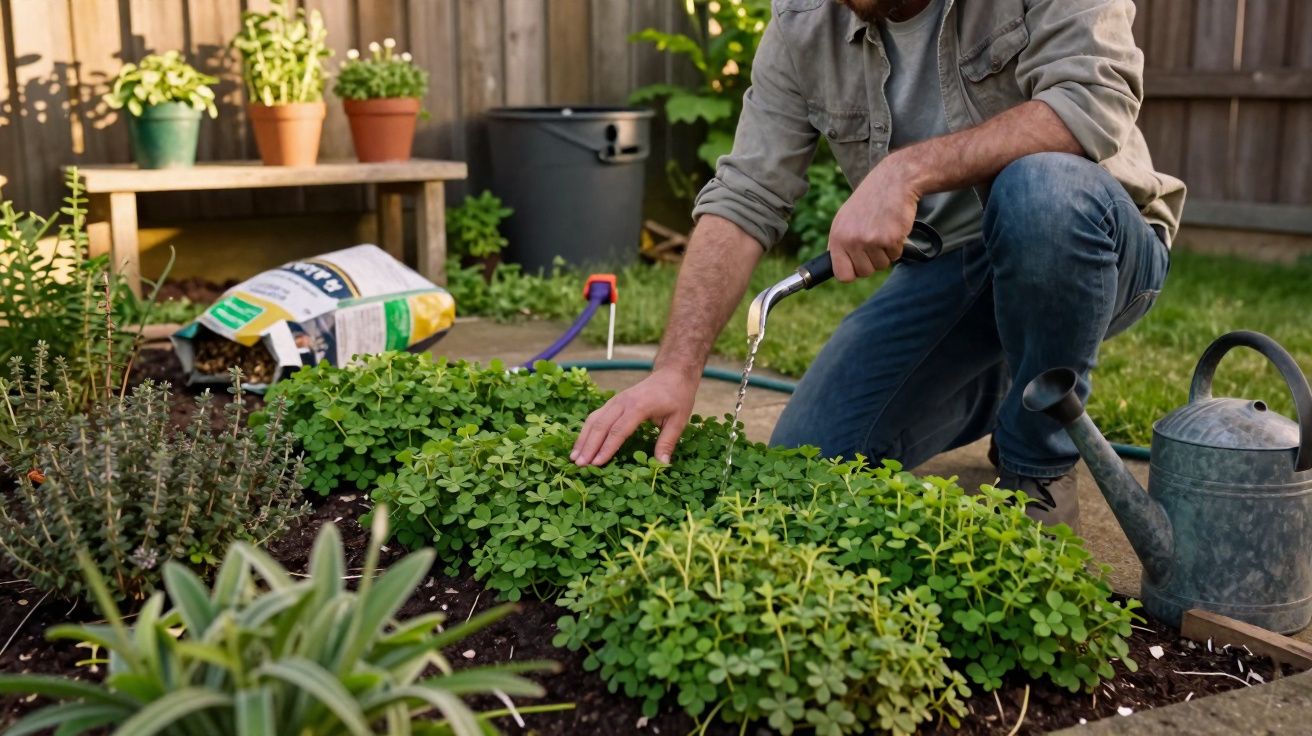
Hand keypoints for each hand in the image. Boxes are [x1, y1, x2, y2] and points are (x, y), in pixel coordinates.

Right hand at [571, 368, 698, 465]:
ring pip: (594, 420)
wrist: (672, 374)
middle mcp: (623, 402)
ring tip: (574, 458)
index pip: (618, 430)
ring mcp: (615, 400)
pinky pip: (595, 416)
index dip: (607, 448)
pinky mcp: (612, 402)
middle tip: (580, 466)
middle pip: (601, 425)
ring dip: (583, 439)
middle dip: (589, 446)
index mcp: (639, 406)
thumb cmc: (677, 397)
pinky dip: (586, 431)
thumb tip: (662, 465)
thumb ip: (668, 442)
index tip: (597, 464)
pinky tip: (581, 444)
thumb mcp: (679, 420)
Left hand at [826, 157, 921, 281]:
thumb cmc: (870, 199)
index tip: (858, 266)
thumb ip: (840, 242)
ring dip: (886, 253)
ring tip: (884, 230)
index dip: (852, 272)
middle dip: (872, 262)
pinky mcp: (890, 239)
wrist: (893, 181)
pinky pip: (896, 256)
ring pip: (881, 265)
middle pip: (864, 272)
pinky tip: (894, 228)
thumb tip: (835, 264)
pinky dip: (898, 246)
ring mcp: (870, 241)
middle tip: (876, 241)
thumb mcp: (845, 218)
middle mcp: (851, 240)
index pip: (841, 274)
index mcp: (837, 237)